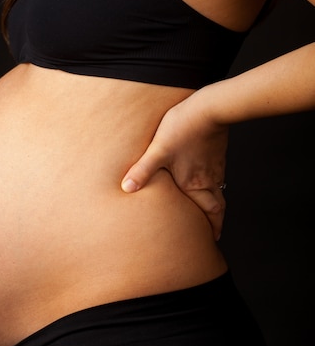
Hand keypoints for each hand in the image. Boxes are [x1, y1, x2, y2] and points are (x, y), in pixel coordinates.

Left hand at [121, 90, 227, 240]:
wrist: (209, 107)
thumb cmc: (183, 128)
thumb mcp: (158, 150)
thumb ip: (143, 170)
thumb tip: (126, 188)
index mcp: (195, 183)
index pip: (210, 213)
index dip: (212, 227)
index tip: (212, 238)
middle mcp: (209, 178)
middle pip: (218, 205)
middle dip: (216, 219)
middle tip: (215, 230)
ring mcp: (215, 165)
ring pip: (219, 189)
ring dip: (215, 201)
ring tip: (210, 207)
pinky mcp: (217, 151)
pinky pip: (217, 173)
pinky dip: (214, 182)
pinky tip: (205, 176)